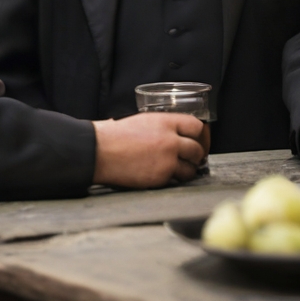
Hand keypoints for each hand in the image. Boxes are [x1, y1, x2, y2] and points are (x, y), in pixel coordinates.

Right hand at [92, 112, 206, 187]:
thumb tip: (175, 133)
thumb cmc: (116, 135)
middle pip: (197, 149)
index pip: (196, 126)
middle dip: (195, 155)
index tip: (196, 139)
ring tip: (181, 169)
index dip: (198, 134)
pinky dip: (173, 179)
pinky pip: (176, 180)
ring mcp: (167, 160)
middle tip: (192, 158)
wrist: (101, 151)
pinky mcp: (160, 177)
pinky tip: (165, 175)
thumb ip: (163, 127)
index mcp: (166, 122)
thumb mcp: (143, 120)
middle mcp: (170, 140)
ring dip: (187, 170)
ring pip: (191, 169)